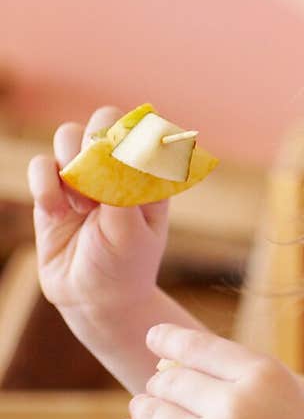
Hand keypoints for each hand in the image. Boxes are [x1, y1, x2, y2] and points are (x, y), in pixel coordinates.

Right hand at [27, 107, 169, 313]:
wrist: (93, 299)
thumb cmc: (124, 267)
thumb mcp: (131, 233)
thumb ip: (122, 190)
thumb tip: (108, 150)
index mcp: (148, 171)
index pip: (143, 127)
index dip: (130, 134)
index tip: (124, 162)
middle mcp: (116, 166)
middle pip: (104, 119)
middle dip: (96, 141)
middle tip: (96, 175)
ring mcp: (83, 175)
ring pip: (68, 134)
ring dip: (71, 165)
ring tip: (82, 205)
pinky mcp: (52, 190)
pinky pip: (40, 164)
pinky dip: (44, 185)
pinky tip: (58, 214)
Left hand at [116, 325, 303, 418]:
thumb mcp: (286, 397)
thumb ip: (238, 380)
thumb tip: (172, 366)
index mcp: (262, 374)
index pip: (196, 346)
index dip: (168, 338)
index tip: (152, 336)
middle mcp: (234, 403)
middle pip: (170, 380)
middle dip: (160, 382)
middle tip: (156, 387)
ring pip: (153, 413)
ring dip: (143, 408)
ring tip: (141, 408)